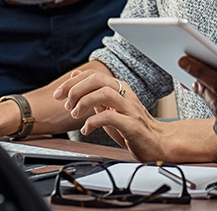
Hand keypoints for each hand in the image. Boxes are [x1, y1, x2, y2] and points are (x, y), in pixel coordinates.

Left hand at [53, 69, 169, 161]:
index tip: (59, 94)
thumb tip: (76, 77)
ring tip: (75, 114)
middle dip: (76, 90)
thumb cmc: (132, 126)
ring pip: (104, 93)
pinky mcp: (131, 125)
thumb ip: (94, 94)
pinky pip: (110, 117)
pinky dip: (93, 122)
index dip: (72, 82)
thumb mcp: (110, 107)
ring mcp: (129, 108)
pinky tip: (87, 129)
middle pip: (97, 79)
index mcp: (119, 88)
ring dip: (84, 103)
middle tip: (66, 104)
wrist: (157, 142)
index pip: (93, 75)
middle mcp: (125, 94)